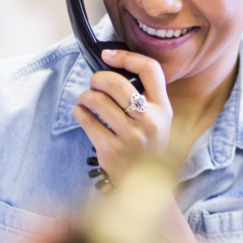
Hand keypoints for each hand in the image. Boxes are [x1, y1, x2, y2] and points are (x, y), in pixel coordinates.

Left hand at [73, 50, 171, 179]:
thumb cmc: (145, 146)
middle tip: (94, 84)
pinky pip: (86, 120)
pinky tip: (82, 114)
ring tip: (86, 100)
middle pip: (116, 82)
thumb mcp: (157, 120)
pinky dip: (79, 112)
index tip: (108, 55)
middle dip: (97, 78)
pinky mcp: (111, 150)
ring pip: (97, 100)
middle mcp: (150, 121)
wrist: (143, 187)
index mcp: (164, 109)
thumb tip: (112, 65)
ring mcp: (131, 137)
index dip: (126, 56)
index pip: (150, 69)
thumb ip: (144, 96)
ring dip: (85, 96)